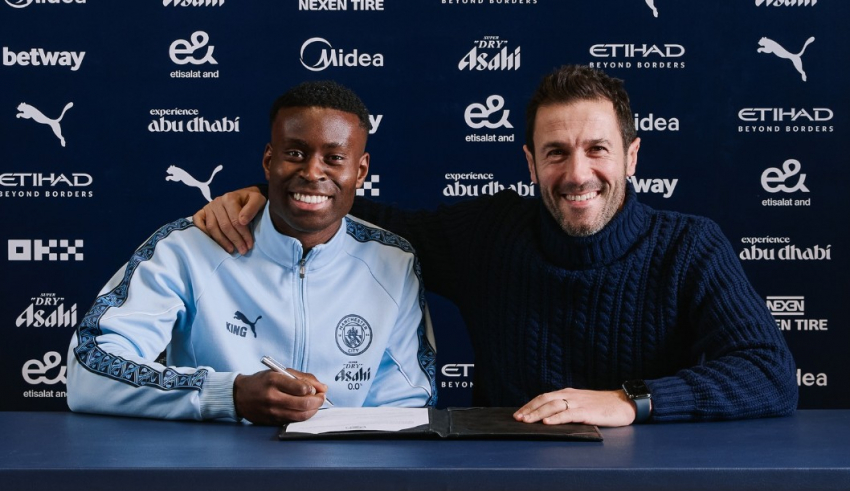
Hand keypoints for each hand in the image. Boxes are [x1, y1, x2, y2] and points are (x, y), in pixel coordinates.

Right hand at [193, 186, 266, 254]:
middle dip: (235, 240)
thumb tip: (243, 221)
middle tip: (242, 251)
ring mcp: (208, 207)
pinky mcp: (202, 212)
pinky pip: (198, 222)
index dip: (243, 234)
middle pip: (224, 225)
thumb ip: (252, 208)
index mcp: (230, 198)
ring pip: (212, 227)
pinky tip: (213, 242)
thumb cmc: (250, 200)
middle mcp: (217, 202)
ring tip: (231, 250)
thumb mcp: (258, 200)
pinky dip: (203, 232)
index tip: (249, 245)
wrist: (244, 195)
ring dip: (222, 241)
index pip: (236, 220)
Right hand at [233, 368, 327, 424]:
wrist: (239, 396)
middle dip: (318, 401)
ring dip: (313, 410)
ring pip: (301, 415)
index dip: (314, 389)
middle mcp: (273, 397)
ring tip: (315, 403)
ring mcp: (272, 411)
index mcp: (274, 380)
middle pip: (304, 404)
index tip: (316, 388)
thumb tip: (322, 387)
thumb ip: (302, 378)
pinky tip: (305, 410)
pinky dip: (303, 416)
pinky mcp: (272, 421)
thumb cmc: (262, 381)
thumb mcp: (280, 372)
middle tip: (322, 397)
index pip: (301, 388)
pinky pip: (294, 421)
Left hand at [513, 388, 637, 426]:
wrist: (625, 403)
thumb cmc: (604, 406)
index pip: (544, 397)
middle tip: (517, 418)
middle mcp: (570, 396)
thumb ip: (568, 407)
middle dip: (529, 409)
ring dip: (538, 414)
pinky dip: (556, 418)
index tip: (519, 413)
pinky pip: (568, 414)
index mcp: (568, 393)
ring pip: (553, 406)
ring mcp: (578, 403)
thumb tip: (550, 416)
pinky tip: (548, 423)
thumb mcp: (582, 403)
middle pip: (544, 400)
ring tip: (527, 421)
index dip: (530, 405)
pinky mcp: (587, 412)